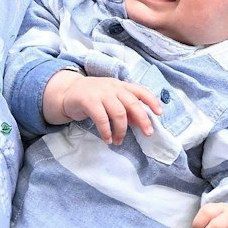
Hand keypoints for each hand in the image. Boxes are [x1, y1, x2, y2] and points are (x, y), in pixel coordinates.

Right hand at [46, 71, 161, 145]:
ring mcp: (100, 93)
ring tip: (119, 141)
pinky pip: (102, 118)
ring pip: (119, 113)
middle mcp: (113, 87)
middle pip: (132, 103)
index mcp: (121, 86)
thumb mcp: (112, 100)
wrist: (67, 92)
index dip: (152, 101)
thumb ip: (127, 110)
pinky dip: (106, 131)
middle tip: (148, 133)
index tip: (159, 113)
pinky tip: (108, 139)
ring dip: (122, 130)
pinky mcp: (88, 100)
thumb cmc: (94, 98)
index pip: (140, 91)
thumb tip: (142, 123)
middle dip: (143, 120)